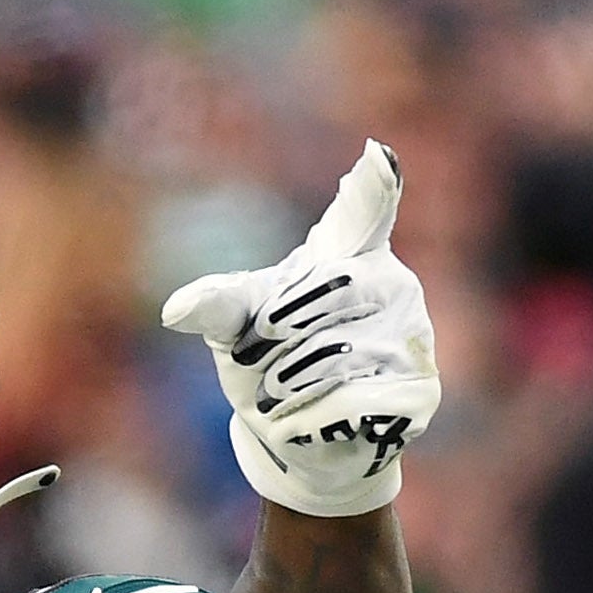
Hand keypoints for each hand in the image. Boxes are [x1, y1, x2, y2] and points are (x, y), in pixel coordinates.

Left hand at [163, 140, 440, 518]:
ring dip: (286, 383)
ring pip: (336, 355)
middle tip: (259, 352)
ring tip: (281, 391)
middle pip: (330, 290)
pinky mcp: (418, 392)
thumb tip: (174, 311)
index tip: (375, 156)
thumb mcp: (235, 327)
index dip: (374, 184)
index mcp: (350, 253)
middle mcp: (393, 284)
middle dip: (279, 327)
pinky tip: (304, 421)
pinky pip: (349, 404)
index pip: (366, 212)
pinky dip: (307, 421)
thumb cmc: (270, 363)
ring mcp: (413, 337)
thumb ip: (218, 303)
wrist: (299, 436)